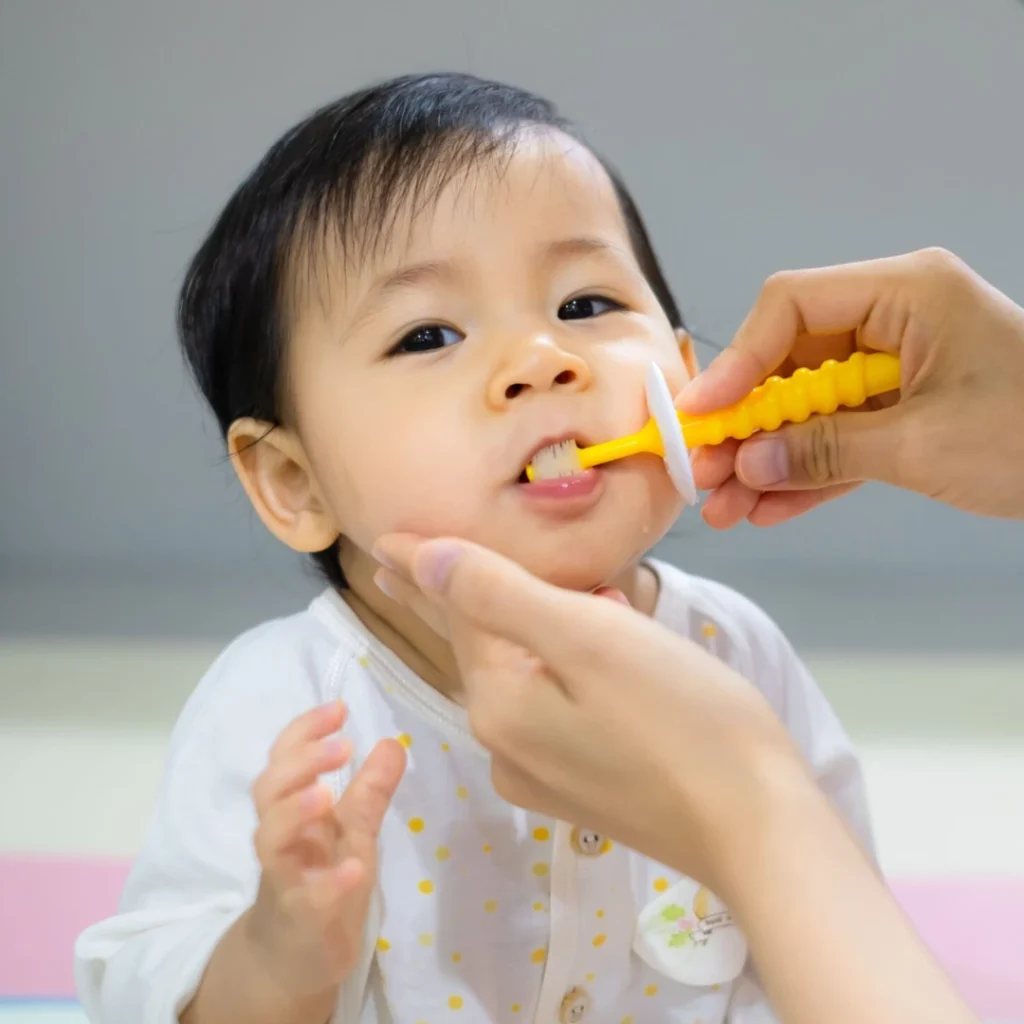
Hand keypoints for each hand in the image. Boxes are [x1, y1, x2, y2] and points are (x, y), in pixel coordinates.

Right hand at [247, 702, 404, 998]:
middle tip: (341, 744)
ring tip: (326, 794)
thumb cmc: (321, 882)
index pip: (284, 759)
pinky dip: (329, 882)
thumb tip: (392, 742)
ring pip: (269, 839)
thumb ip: (369, 792)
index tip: (338, 708)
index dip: (305, 730)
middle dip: (299, 762)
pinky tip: (353, 870)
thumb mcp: (353, 834)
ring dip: (295, 812)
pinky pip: (307, 898)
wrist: (293, 960)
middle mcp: (280, 838)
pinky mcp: (299, 918)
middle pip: (268, 790)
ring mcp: (285, 877)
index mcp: (293, 810)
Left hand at [372, 534, 808, 894]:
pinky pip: (553, 708)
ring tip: (519, 585)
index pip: (455, 613)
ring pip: (522, 676)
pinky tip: (591, 644)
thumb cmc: (681, 717)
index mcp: (498, 702)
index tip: (386, 538)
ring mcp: (544, 776)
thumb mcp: (585, 638)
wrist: (759, 829)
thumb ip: (498, 595)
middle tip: (420, 561)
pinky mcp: (584, 790)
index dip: (426, 566)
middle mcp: (505, 745)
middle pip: (482, 648)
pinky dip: (560, 668)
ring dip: (521, 628)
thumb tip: (418, 560)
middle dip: (460, 599)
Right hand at [681, 248, 1023, 525]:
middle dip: (745, 425)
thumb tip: (747, 463)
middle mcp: (894, 321)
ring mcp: (898, 369)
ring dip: (767, 459)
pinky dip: (807, 473)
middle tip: (704, 472)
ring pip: (809, 409)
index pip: (792, 306)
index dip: (738, 359)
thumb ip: (824, 450)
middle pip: (790, 363)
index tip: (705, 412)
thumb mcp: (922, 444)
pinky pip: (840, 438)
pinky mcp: (904, 413)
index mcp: (906, 294)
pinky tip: (768, 508)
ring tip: (726, 508)